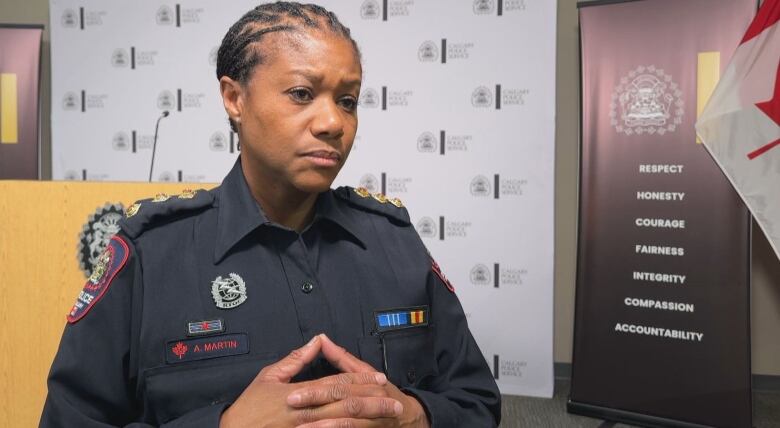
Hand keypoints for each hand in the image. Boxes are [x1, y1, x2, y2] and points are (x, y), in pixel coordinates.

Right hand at [219, 335, 402, 427]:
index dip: (360, 380)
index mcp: (298, 393)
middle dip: (372, 401)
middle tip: (395, 400)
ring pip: (342, 423)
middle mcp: (304, 413)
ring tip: (388, 415)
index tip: (379, 379)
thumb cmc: (249, 408)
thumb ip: (295, 359)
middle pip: (345, 405)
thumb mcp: (268, 377)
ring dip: (367, 419)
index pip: (336, 384)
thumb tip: (316, 341)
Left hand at [287, 335, 430, 427]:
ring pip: (348, 423)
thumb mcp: (365, 373)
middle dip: (317, 405)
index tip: (293, 394)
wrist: (408, 418)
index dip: (316, 390)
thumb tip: (322, 338)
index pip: (340, 385)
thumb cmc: (384, 393)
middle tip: (293, 407)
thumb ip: (342, 359)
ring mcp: (373, 420)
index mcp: (368, 384)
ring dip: (324, 426)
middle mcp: (372, 401)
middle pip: (343, 403)